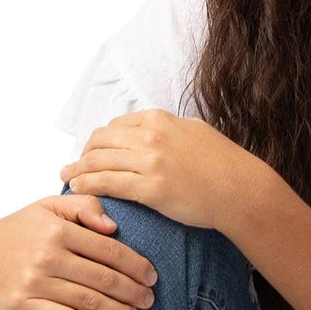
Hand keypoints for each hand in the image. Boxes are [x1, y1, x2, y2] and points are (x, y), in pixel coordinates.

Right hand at [0, 192, 159, 309]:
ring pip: (88, 301)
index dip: (136, 265)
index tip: (151, 276)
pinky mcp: (22, 307)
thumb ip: (83, 206)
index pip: (109, 249)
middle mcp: (47, 256)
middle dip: (133, 292)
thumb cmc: (21, 231)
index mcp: (58, 229)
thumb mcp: (49, 207)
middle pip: (103, 278)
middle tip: (148, 300)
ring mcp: (34, 283)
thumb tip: (113, 226)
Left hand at [58, 110, 261, 233]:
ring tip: (68, 178)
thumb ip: (169, 129)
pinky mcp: (152, 189)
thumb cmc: (224, 164)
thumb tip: (152, 128)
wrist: (242, 190)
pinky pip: (108, 183)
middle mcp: (152, 135)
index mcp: (160, 119)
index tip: (92, 152)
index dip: (98, 140)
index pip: (115, 125)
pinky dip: (88, 184)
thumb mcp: (195, 131)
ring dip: (78, 169)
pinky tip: (79, 189)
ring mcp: (151, 162)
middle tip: (73, 166)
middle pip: (100, 140)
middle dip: (82, 153)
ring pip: (99, 161)